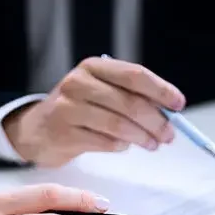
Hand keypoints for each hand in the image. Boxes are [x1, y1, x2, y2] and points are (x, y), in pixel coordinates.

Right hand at [3, 57, 185, 166]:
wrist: (36, 130)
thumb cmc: (76, 110)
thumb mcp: (100, 92)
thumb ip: (130, 96)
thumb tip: (168, 111)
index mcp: (93, 68)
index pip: (134, 75)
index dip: (161, 90)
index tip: (178, 104)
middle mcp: (79, 83)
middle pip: (129, 102)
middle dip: (156, 121)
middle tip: (169, 134)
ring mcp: (69, 108)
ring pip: (119, 124)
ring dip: (142, 137)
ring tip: (152, 144)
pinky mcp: (64, 133)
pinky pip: (105, 142)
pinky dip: (121, 146)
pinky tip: (125, 146)